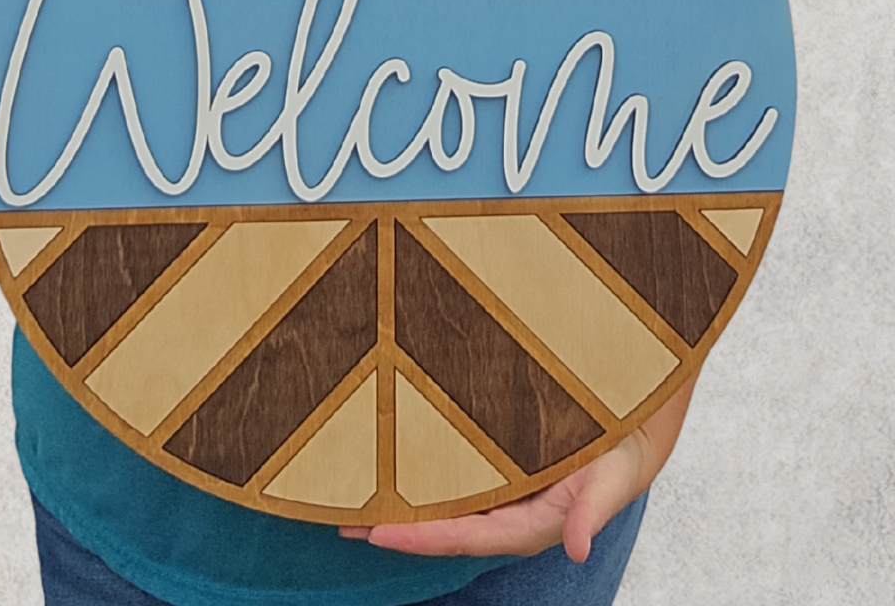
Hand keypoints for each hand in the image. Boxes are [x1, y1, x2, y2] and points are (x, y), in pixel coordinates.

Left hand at [340, 376, 696, 560]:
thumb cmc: (624, 455)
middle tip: (343, 518)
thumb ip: (592, 511)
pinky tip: (396, 464)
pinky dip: (423, 474)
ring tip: (355, 495)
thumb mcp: (612, 479)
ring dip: (401, 500)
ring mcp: (502, 491)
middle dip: (394, 524)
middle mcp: (508, 512)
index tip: (378, 532)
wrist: (634, 429)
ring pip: (443, 501)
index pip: (463, 537)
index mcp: (529, 525)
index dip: (420, 536)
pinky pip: (455, 476)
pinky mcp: (500, 466)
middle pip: (442, 525)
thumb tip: (577, 547)